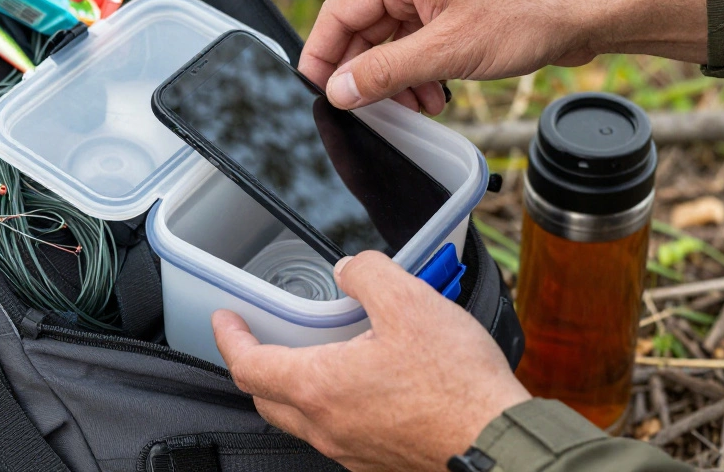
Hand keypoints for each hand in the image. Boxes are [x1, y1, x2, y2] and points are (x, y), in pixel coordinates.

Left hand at [213, 251, 531, 471]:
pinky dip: (329, 406)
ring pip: (300, 419)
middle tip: (258, 338)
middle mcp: (326, 427)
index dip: (229, 338)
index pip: (248, 366)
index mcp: (319, 387)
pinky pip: (335, 434)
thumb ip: (368, 274)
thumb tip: (351, 270)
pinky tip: (359, 385)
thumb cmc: (457, 384)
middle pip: (266, 397)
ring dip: (293, 387)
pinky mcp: (377, 462)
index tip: (225, 320)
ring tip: (312, 355)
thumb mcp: (409, 302)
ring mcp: (350, 451)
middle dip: (254, 364)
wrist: (498, 440)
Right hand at [299, 0, 706, 110]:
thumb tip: (340, 90)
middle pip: (364, 29)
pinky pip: (418, 45)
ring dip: (396, 79)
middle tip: (371, 110)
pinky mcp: (455, 11)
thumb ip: (387, 72)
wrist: (588, 10)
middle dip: (367, 73)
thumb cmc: (528, 15)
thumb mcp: (448, 52)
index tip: (314, 90)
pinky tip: (436, 96)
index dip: (322, 53)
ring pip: (392, 41)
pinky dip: (419, 73)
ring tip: (417, 106)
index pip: (340, 11)